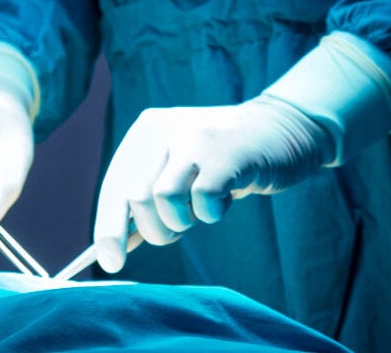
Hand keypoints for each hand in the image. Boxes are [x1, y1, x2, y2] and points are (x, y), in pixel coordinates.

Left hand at [92, 95, 332, 273]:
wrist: (283, 128)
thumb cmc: (223, 161)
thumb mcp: (178, 171)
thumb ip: (146, 201)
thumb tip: (112, 249)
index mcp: (145, 130)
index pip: (114, 188)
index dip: (108, 229)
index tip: (111, 263)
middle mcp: (163, 128)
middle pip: (135, 198)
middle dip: (156, 230)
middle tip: (180, 229)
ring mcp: (195, 137)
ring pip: (164, 200)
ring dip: (183, 221)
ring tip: (204, 209)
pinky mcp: (227, 151)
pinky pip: (203, 200)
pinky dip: (213, 213)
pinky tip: (226, 199)